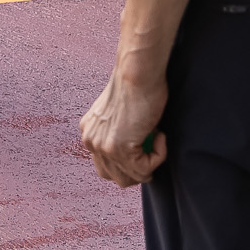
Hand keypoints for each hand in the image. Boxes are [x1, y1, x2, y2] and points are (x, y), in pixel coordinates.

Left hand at [80, 69, 169, 187]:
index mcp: (89, 132)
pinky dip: (159, 156)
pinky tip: (160, 135)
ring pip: (133, 177)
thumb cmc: (137, 86)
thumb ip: (120, 134)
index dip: (130, 163)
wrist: (138, 71)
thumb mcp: (121, 115)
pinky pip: (145, 169)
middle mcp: (91, 141)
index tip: (147, 146)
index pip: (106, 167)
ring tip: (158, 138)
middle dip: (140, 169)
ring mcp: (103, 146)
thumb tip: (137, 155)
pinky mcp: (119, 148)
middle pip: (116, 177)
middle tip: (154, 150)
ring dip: (152, 162)